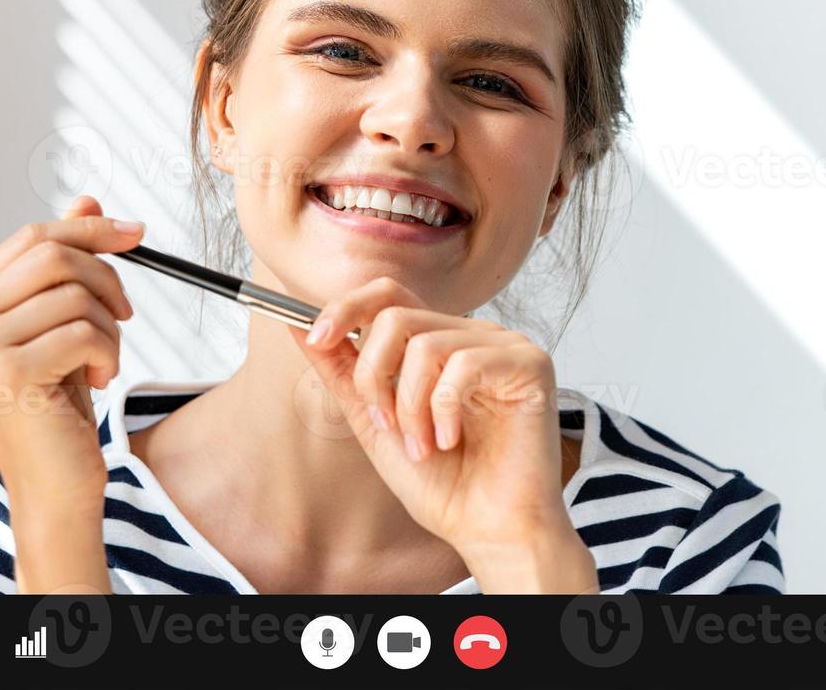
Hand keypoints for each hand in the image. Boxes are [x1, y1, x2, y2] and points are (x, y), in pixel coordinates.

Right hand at [0, 195, 140, 515]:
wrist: (55, 484)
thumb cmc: (58, 404)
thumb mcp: (62, 323)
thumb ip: (66, 263)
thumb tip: (89, 198)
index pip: (31, 236)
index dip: (89, 228)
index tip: (137, 232)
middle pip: (52, 253)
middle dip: (105, 275)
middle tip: (124, 312)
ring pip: (73, 293)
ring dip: (107, 326)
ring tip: (100, 361)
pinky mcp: (6, 372)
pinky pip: (82, 332)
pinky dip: (108, 354)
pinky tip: (95, 382)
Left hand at [291, 277, 595, 592]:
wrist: (488, 532)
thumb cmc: (443, 484)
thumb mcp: (374, 423)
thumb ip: (342, 371)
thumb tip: (295, 324)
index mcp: (439, 342)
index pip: (388, 294)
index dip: (345, 309)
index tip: (315, 339)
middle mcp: (472, 335)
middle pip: (396, 313)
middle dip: (373, 374)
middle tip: (384, 424)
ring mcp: (504, 346)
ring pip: (425, 343)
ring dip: (409, 406)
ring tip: (421, 446)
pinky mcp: (530, 365)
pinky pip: (464, 364)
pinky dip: (443, 409)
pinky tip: (449, 440)